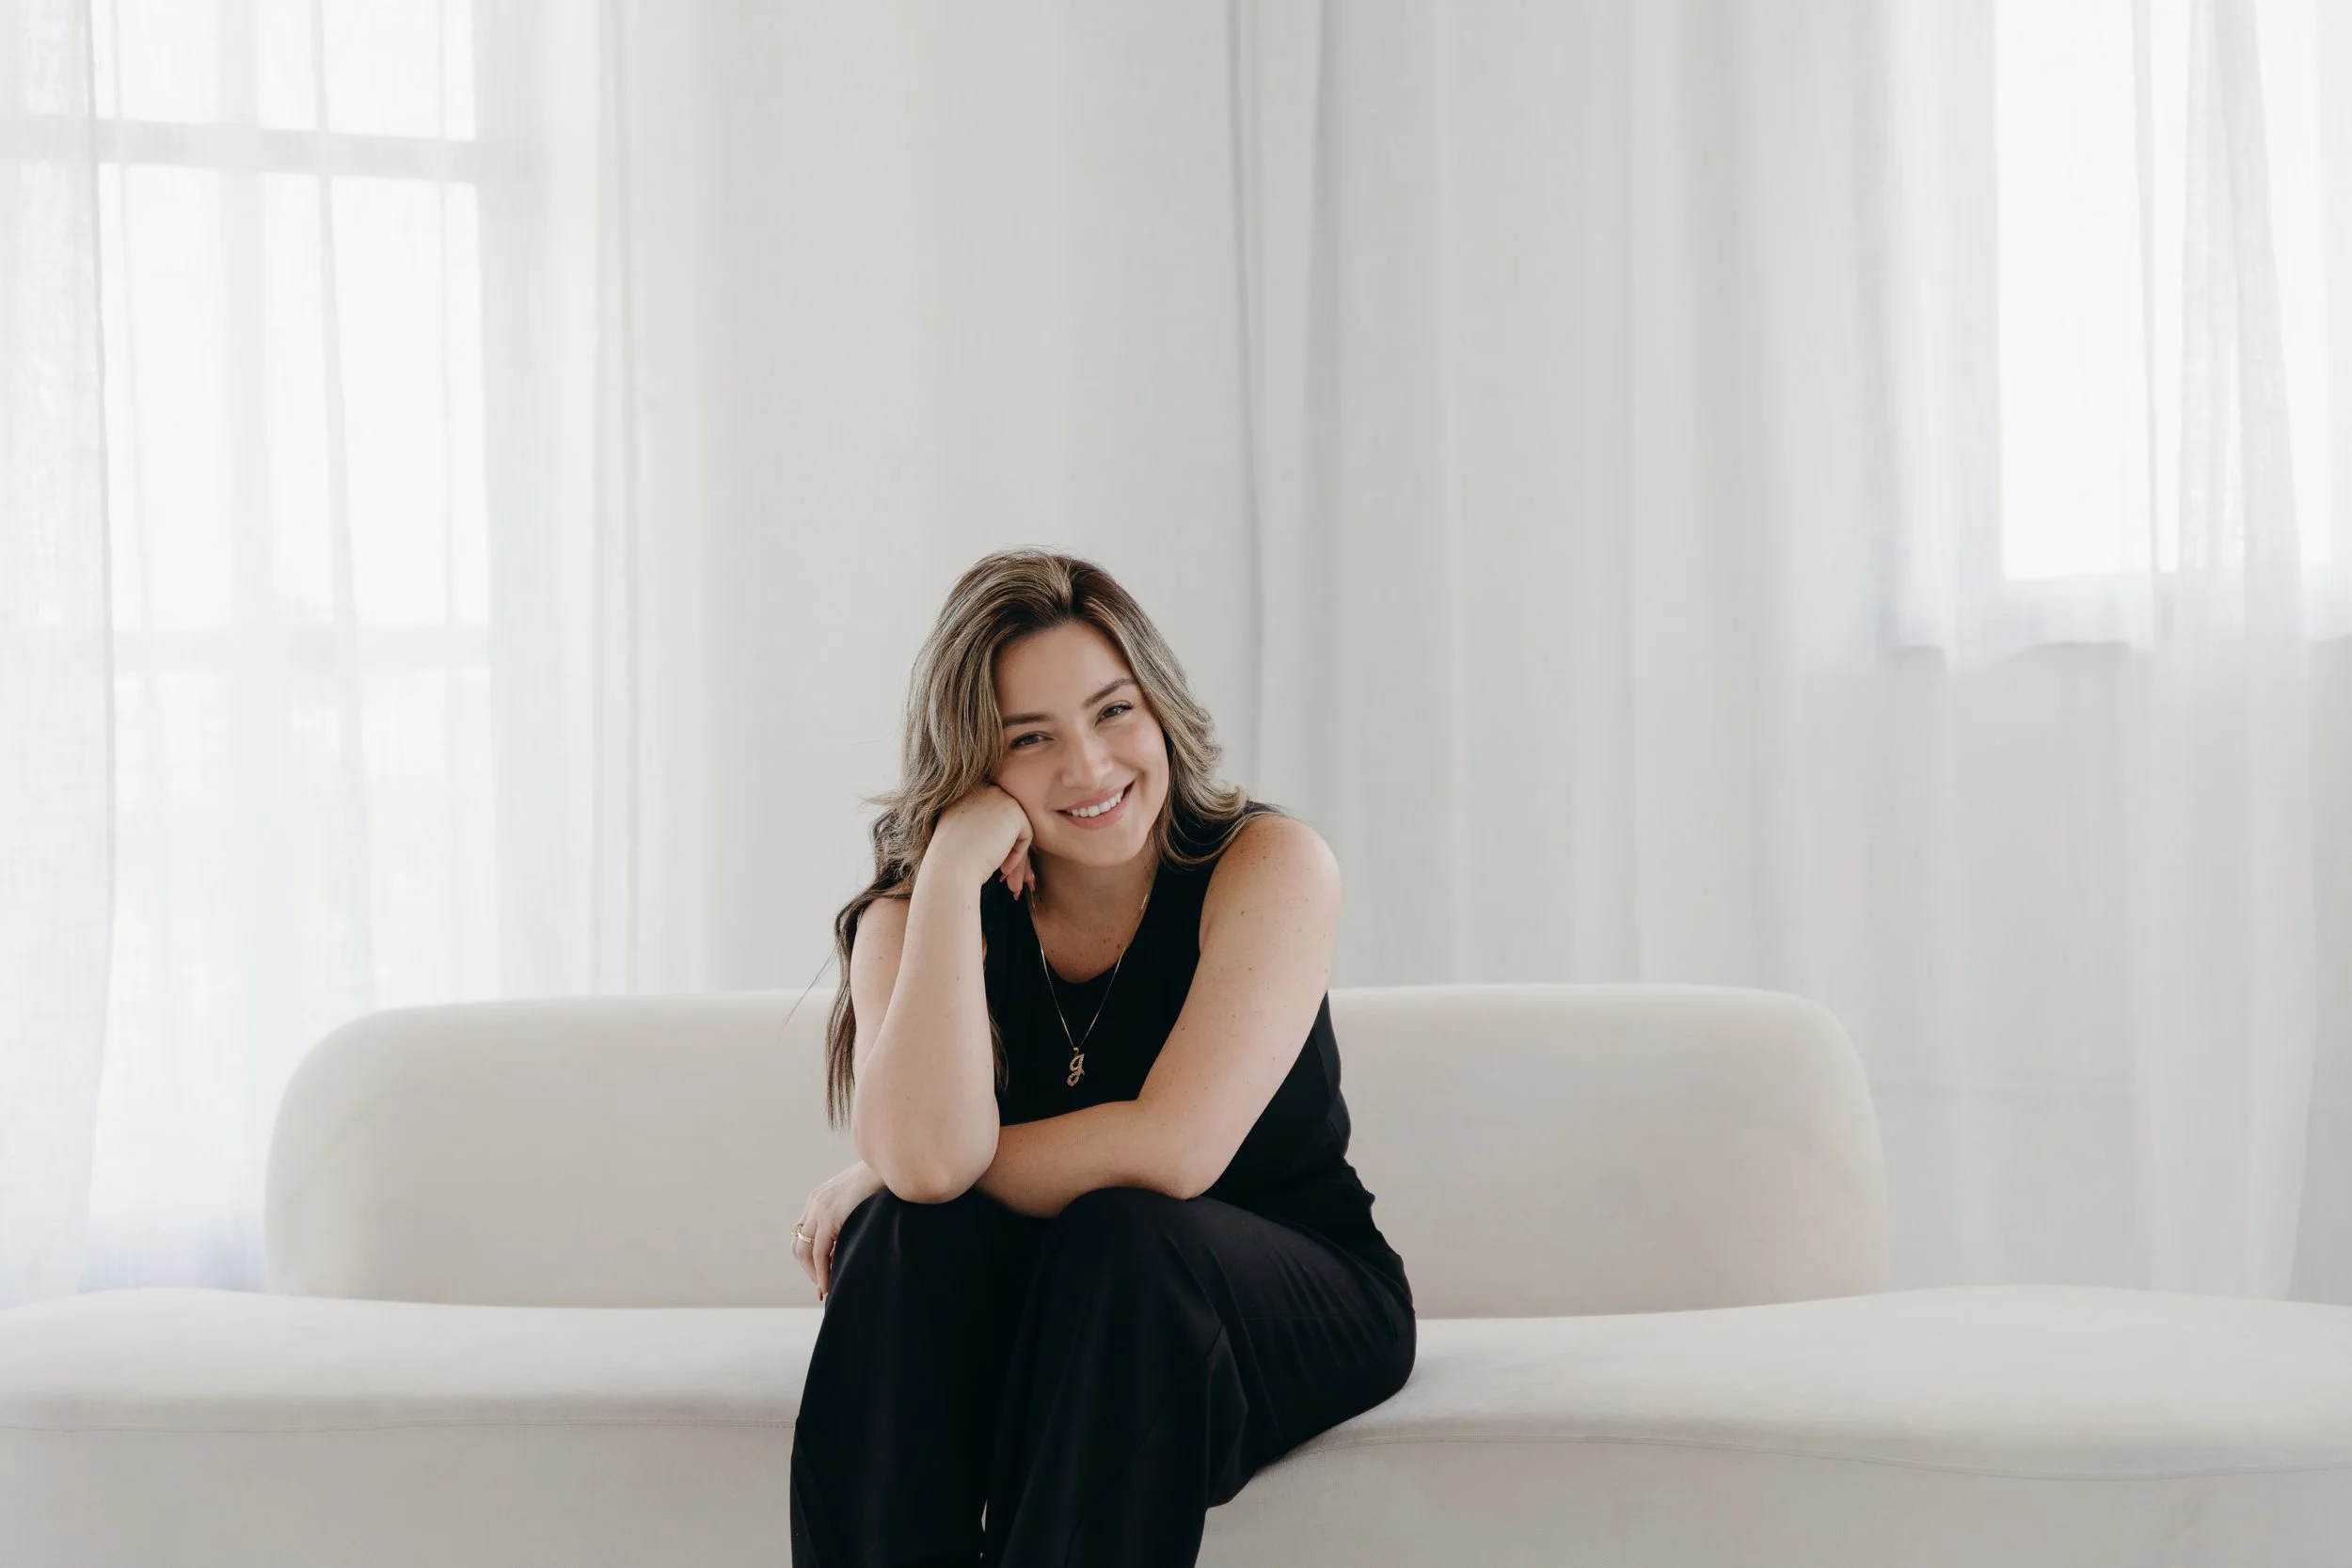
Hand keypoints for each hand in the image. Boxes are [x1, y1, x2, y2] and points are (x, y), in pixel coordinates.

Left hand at [793, 1160, 884, 1300]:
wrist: (894, 1165)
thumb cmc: (887, 1182)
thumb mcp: (863, 1197)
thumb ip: (854, 1212)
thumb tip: (862, 1231)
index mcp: (820, 1197)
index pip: (806, 1233)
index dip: (812, 1256)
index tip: (824, 1274)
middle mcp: (815, 1202)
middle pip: (799, 1243)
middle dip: (809, 1268)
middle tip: (823, 1287)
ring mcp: (819, 1209)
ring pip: (804, 1251)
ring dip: (813, 1274)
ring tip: (826, 1290)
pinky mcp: (829, 1218)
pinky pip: (818, 1253)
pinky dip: (822, 1273)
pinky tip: (830, 1286)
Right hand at [925, 781, 1036, 898]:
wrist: (950, 868)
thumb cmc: (950, 861)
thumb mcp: (960, 834)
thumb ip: (982, 826)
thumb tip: (1004, 835)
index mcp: (964, 792)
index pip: (992, 816)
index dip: (994, 842)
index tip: (992, 864)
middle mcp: (982, 788)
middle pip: (1006, 822)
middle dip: (1009, 851)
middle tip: (1006, 877)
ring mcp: (998, 796)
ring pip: (1017, 829)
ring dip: (1015, 857)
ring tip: (1009, 881)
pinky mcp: (1014, 811)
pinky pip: (1026, 835)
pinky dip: (1018, 855)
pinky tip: (1003, 868)